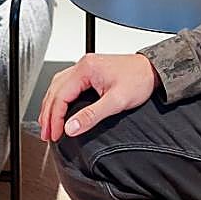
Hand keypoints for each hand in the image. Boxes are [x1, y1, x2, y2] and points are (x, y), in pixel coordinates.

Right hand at [38, 53, 158, 141]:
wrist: (153, 70)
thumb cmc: (139, 80)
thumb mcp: (116, 101)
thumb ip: (91, 115)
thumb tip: (71, 127)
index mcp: (86, 69)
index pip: (60, 96)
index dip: (55, 118)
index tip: (55, 134)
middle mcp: (83, 65)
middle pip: (55, 90)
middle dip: (48, 114)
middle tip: (47, 134)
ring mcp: (85, 67)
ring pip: (58, 86)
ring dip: (51, 105)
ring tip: (48, 124)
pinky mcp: (90, 71)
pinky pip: (66, 84)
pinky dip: (59, 98)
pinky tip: (59, 107)